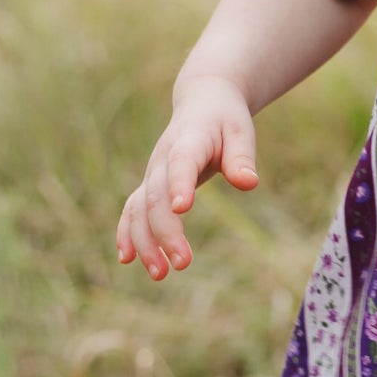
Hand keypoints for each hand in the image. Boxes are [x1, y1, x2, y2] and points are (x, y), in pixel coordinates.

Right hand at [116, 75, 259, 278]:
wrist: (202, 103)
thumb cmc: (226, 120)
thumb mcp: (241, 131)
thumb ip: (242, 157)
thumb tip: (249, 182)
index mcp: (189, 140)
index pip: (181, 162)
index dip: (180, 184)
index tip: (183, 209)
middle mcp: (163, 158)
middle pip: (156, 196)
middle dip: (166, 231)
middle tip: (182, 263)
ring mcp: (152, 173)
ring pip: (139, 209)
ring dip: (145, 242)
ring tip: (159, 274)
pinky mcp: (149, 185)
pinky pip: (132, 211)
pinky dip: (127, 233)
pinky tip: (127, 260)